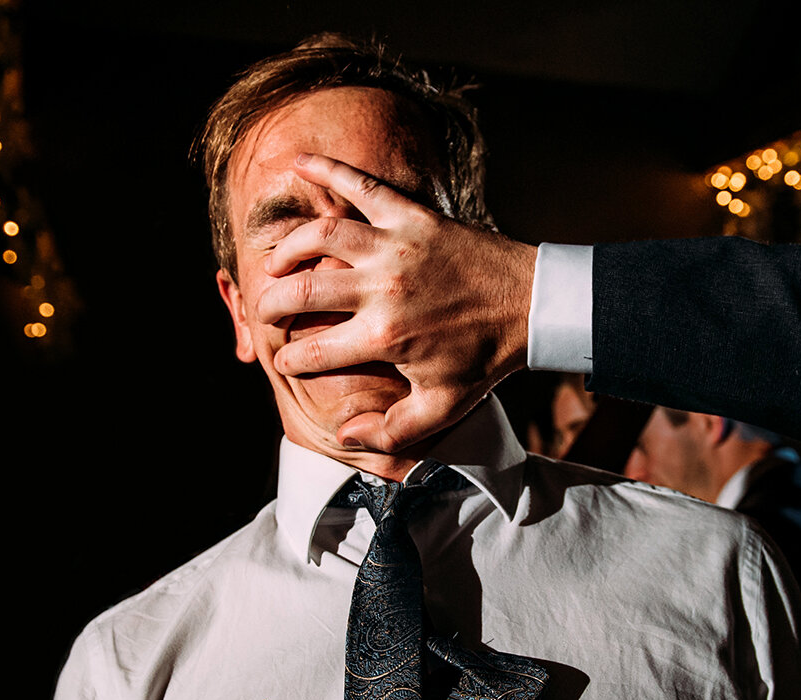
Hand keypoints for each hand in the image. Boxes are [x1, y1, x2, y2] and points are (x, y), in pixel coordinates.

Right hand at [262, 153, 536, 452]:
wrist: (533, 305)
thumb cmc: (487, 357)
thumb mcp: (444, 406)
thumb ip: (393, 430)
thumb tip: (345, 436)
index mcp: (385, 337)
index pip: (315, 350)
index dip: (290, 358)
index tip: (283, 360)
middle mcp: (383, 289)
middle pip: (303, 290)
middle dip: (272, 304)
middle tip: (267, 311)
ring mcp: (396, 247)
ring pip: (320, 237)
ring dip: (288, 248)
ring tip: (276, 262)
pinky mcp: (413, 216)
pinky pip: (362, 186)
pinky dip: (328, 170)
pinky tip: (301, 163)